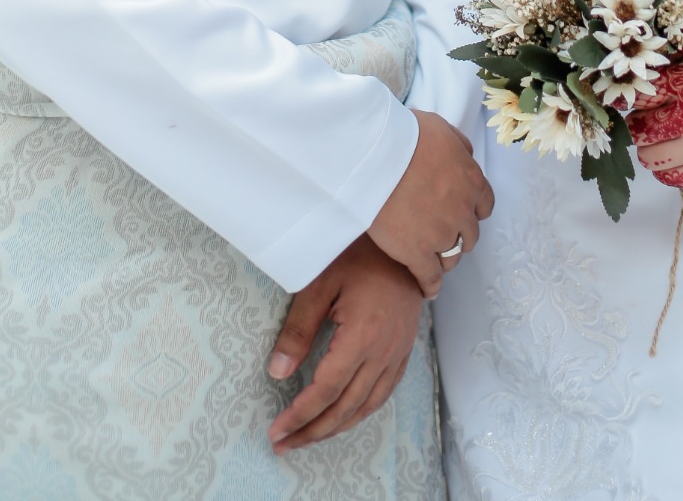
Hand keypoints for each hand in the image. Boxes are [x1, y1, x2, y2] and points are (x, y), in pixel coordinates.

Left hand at [267, 237, 420, 453]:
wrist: (405, 239)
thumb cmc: (359, 252)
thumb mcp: (320, 283)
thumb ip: (298, 329)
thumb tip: (277, 372)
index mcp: (362, 336)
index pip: (326, 390)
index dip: (300, 415)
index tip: (276, 430)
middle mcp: (383, 352)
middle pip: (346, 407)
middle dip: (313, 431)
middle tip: (284, 444)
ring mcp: (398, 353)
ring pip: (366, 406)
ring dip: (336, 427)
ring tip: (308, 437)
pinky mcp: (405, 349)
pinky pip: (384, 393)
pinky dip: (361, 412)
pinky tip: (345, 415)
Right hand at [367, 109, 493, 296]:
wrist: (377, 157)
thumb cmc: (406, 135)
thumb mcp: (441, 128)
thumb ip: (459, 146)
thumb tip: (467, 156)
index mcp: (471, 181)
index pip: (485, 205)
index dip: (473, 211)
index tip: (464, 213)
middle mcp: (462, 211)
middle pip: (470, 235)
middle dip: (459, 234)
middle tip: (443, 233)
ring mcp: (441, 235)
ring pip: (452, 258)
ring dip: (445, 257)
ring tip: (433, 258)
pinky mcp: (418, 254)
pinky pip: (430, 278)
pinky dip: (430, 285)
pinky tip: (428, 290)